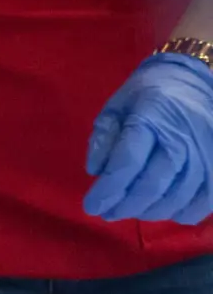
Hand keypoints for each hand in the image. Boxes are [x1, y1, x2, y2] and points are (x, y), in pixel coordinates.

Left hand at [84, 54, 212, 224]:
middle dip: (126, 205)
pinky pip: (205, 200)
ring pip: (178, 197)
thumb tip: (96, 172)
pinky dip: (183, 212)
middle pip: (153, 184)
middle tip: (108, 214)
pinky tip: (165, 211)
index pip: (127, 161)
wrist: (194, 80)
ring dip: (151, 212)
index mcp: (151, 116)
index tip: (91, 206)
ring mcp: (207, 152)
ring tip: (131, 212)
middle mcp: (183, 137)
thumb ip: (104, 136)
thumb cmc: (150, 92)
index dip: (108, 189)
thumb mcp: (118, 104)